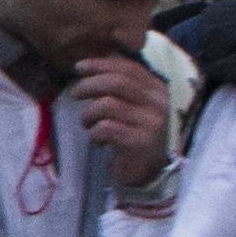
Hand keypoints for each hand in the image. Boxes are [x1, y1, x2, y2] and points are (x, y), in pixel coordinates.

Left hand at [69, 51, 172, 175]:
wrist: (150, 172)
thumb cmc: (137, 135)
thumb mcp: (135, 107)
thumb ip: (122, 89)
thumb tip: (93, 69)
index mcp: (159, 90)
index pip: (129, 69)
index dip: (101, 65)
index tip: (79, 67)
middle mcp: (160, 103)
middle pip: (116, 83)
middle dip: (89, 85)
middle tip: (75, 95)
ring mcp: (152, 123)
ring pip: (107, 105)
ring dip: (88, 114)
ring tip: (88, 124)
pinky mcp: (140, 142)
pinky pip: (105, 128)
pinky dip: (94, 133)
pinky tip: (99, 141)